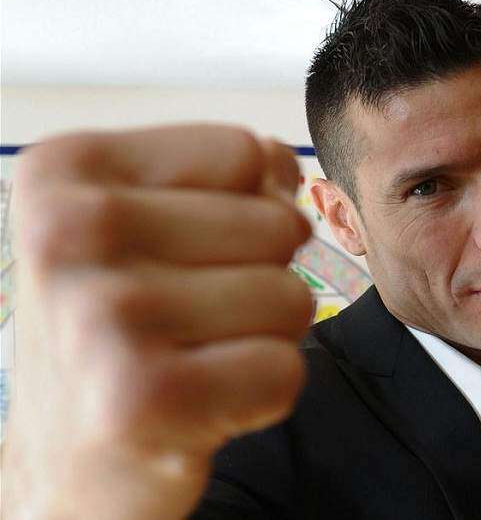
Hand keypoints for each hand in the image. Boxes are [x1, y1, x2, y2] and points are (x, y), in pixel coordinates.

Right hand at [3, 124, 312, 518]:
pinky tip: (203, 402)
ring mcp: (100, 316)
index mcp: (65, 170)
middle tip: (194, 317)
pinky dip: (264, 390)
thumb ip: (225, 174)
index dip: (248, 205)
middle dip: (262, 275)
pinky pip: (284, 371)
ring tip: (196, 356)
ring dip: (263, 334)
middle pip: (278, 225)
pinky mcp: (140, 399)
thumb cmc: (117, 322)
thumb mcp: (145, 220)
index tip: (198, 248)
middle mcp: (68, 231)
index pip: (245, 153)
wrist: (70, 450)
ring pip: (291, 297)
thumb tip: (285, 163)